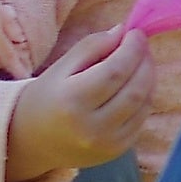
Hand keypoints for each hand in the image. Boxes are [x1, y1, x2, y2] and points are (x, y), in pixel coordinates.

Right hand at [2, 28, 155, 177]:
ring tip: (141, 63)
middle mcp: (91, 127)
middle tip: (141, 46)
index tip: (136, 33)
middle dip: (145, 62)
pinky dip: (145, 98)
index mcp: (71, 102)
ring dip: (149, 78)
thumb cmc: (47, 98)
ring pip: (143, 104)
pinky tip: (135, 86)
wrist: (31, 141)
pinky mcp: (117, 151)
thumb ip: (91, 47)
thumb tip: (123, 31)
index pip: (115, 71)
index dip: (132, 49)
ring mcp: (107, 143)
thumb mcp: (60, 68)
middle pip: (135, 89)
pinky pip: (142, 119)